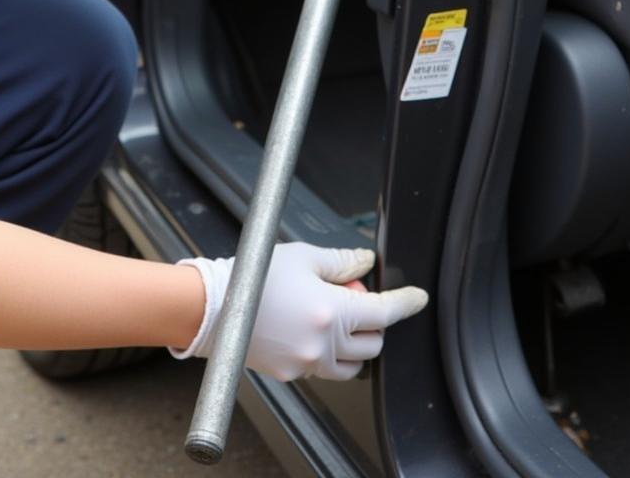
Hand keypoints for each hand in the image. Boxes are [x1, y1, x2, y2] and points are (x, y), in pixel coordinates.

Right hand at [170, 242, 427, 381]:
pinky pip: (323, 369)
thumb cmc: (253, 275)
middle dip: (374, 321)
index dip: (406, 303)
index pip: (384, 312)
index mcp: (331, 312)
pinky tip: (309, 330)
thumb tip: (365, 262)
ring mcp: (307, 364)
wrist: (212, 306)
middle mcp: (323, 344)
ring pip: (352, 364)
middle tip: (355, 297)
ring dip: (354, 343)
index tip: (417, 298)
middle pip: (373, 342)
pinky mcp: (291, 374)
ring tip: (333, 318)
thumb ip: (340, 260)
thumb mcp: (302, 256)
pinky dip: (327, 354)